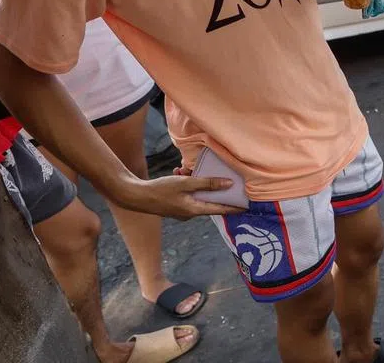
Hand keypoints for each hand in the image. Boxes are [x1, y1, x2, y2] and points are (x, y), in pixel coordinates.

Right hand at [113, 173, 244, 219]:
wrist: (135, 196)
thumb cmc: (161, 190)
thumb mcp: (185, 183)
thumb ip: (207, 183)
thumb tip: (228, 184)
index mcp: (195, 210)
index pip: (220, 209)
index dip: (234, 207)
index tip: (247, 207)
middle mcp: (190, 213)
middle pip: (210, 201)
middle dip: (214, 189)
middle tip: (225, 180)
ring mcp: (182, 211)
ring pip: (197, 195)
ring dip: (197, 183)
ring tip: (187, 170)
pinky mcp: (175, 205)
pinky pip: (187, 194)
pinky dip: (187, 183)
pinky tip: (179, 172)